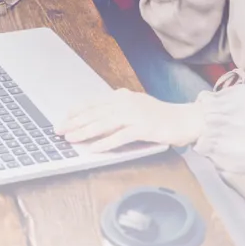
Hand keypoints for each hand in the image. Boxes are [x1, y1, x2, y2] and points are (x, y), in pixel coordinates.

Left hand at [55, 88, 203, 151]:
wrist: (185, 120)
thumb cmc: (159, 116)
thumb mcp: (135, 106)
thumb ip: (117, 108)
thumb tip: (96, 116)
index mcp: (121, 96)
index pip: (93, 103)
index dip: (76, 111)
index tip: (63, 119)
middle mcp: (125, 103)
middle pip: (94, 113)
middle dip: (74, 122)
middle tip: (59, 131)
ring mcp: (134, 115)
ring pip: (103, 124)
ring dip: (85, 132)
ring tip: (71, 139)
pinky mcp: (143, 128)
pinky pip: (120, 137)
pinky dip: (105, 143)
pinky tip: (94, 149)